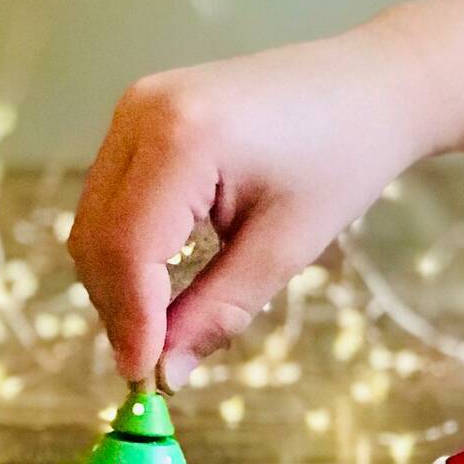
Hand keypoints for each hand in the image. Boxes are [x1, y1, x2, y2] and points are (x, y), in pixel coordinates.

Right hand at [68, 18, 430, 390]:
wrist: (368, 85)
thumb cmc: (343, 158)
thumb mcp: (285, 248)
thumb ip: (217, 313)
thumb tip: (164, 376)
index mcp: (181, 138)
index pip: (128, 248)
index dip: (130, 320)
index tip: (145, 378)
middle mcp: (139, 114)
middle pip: (97, 238)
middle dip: (119, 308)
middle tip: (155, 363)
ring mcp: (132, 111)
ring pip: (95, 224)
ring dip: (118, 284)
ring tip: (161, 328)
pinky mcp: (137, 120)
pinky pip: (110, 202)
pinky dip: (126, 252)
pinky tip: (161, 282)